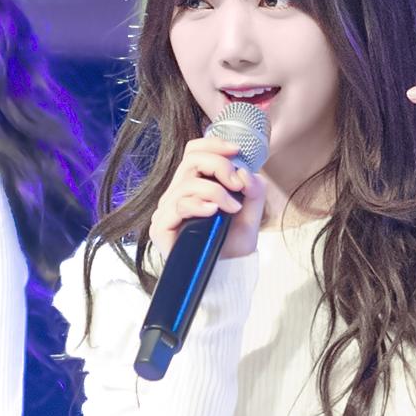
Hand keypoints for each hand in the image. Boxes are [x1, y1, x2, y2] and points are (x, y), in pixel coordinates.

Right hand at [149, 136, 266, 260]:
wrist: (227, 272)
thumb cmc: (233, 242)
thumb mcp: (251, 212)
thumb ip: (254, 190)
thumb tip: (245, 172)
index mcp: (194, 184)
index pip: (194, 152)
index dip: (213, 144)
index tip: (236, 150)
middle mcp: (177, 193)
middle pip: (191, 160)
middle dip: (219, 166)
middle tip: (238, 184)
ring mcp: (167, 210)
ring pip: (188, 183)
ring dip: (216, 191)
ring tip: (233, 208)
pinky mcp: (161, 227)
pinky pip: (178, 206)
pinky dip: (199, 205)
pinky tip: (213, 212)